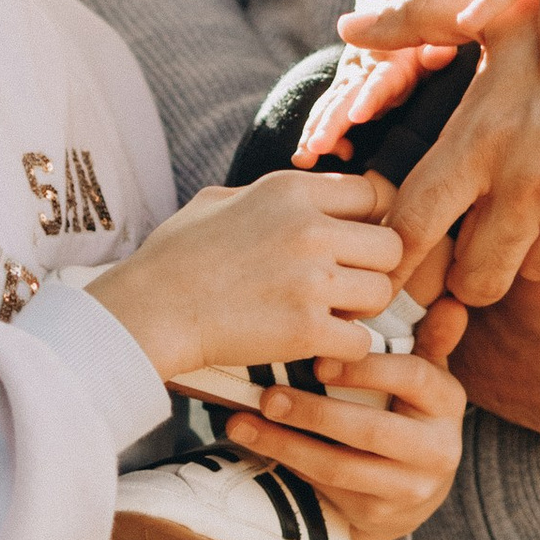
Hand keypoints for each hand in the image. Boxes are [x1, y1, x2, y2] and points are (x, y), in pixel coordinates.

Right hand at [89, 170, 405, 380]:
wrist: (149, 310)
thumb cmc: (175, 256)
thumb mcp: (218, 199)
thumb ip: (268, 193)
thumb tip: (301, 190)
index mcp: (290, 190)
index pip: (372, 194)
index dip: (366, 222)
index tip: (349, 245)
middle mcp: (309, 229)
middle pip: (390, 244)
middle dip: (372, 267)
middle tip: (346, 285)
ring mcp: (311, 280)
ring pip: (381, 292)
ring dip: (360, 309)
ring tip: (329, 315)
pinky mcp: (306, 330)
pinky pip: (361, 341)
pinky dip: (344, 349)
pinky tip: (318, 345)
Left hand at [226, 344, 465, 539]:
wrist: (413, 489)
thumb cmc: (408, 411)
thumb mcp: (424, 376)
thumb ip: (429, 340)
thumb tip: (451, 305)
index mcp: (447, 402)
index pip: (413, 377)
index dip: (365, 369)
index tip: (318, 362)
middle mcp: (437, 450)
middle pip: (371, 431)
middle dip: (315, 413)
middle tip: (268, 396)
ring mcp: (407, 488)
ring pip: (340, 467)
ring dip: (286, 443)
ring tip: (242, 422)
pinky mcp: (377, 514)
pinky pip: (325, 488)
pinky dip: (286, 463)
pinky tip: (255, 443)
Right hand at [295, 42, 438, 159]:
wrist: (389, 13)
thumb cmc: (420, 39)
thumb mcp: (432, 40)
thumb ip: (437, 52)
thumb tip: (440, 55)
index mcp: (390, 65)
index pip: (379, 84)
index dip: (368, 99)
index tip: (357, 116)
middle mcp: (363, 73)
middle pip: (345, 99)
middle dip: (330, 125)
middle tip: (315, 147)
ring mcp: (349, 82)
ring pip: (328, 107)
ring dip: (314, 131)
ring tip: (303, 158)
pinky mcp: (341, 92)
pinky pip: (324, 112)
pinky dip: (312, 132)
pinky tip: (304, 158)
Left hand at [389, 0, 539, 305]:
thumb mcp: (498, 18)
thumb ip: (420, 21)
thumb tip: (350, 24)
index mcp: (479, 138)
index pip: (412, 225)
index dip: (394, 259)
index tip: (387, 270)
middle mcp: (521, 185)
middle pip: (470, 280)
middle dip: (463, 276)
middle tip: (466, 253)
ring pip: (527, 274)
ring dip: (521, 257)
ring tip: (523, 216)